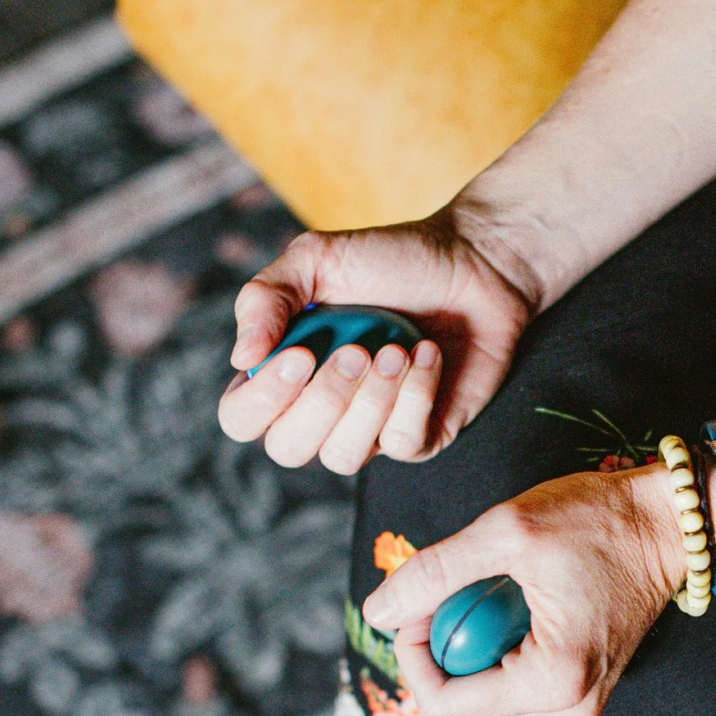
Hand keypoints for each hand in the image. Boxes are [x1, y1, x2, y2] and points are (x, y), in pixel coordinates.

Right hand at [216, 205, 539, 472]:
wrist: (474, 262)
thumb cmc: (392, 259)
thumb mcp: (317, 258)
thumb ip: (265, 297)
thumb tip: (241, 358)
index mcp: (284, 372)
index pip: (241, 417)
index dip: (263, 398)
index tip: (300, 353)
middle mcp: (321, 410)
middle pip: (288, 449)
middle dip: (322, 401)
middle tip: (356, 350)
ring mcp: (370, 429)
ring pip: (342, 457)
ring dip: (370, 403)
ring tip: (396, 350)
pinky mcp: (420, 436)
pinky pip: (401, 444)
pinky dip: (415, 397)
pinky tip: (427, 355)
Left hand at [360, 467, 688, 715]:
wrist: (671, 522)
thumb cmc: (601, 521)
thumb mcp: (507, 531)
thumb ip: (435, 573)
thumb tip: (377, 611)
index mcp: (554, 682)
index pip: (443, 703)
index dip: (412, 652)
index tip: (418, 600)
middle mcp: (570, 708)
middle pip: (461, 701)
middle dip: (444, 645)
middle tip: (459, 585)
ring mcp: (578, 702)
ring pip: (484, 692)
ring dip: (473, 642)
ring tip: (499, 589)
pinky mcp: (581, 687)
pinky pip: (512, 681)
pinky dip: (499, 643)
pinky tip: (519, 602)